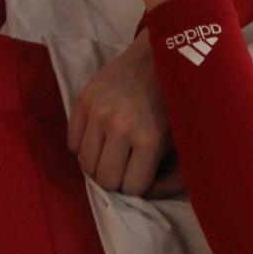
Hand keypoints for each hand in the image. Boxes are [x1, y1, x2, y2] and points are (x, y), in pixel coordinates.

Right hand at [69, 36, 170, 194]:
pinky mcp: (82, 101)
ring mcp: (97, 114)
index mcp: (149, 140)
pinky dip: (84, 147)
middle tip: (124, 169)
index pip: (131, 188)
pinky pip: (73, 143)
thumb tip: (148, 197)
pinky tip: (99, 140)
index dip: (136, 187)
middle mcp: (119, 128)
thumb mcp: (179, 139)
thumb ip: (168, 172)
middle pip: (105, 179)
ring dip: (97, 165)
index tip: (141, 176)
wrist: (155, 56)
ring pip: (85, 164)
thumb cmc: (172, 101)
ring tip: (111, 155)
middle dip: (115, 180)